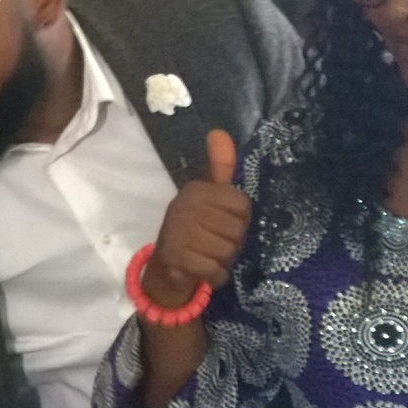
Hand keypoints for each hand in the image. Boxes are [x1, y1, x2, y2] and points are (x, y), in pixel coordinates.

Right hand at [139, 131, 248, 308]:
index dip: (237, 219)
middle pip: (237, 230)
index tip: (221, 222)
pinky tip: (204, 270)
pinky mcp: (178, 259)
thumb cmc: (192, 229)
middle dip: (231, 243)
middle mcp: (185, 207)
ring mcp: (180, 233)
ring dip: (223, 260)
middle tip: (213, 243)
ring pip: (228, 251)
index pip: (242, 205)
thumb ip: (220, 167)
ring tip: (208, 256)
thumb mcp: (208, 196)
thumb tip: (219, 132)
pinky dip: (215, 275)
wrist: (165, 269)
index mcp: (196, 190)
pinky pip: (216, 270)